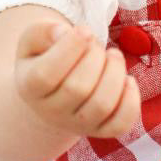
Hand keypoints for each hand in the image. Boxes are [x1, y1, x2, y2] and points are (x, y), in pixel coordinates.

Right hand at [14, 17, 140, 140]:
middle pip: (78, 88)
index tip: (84, 30)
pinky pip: (121, 123)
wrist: (53, 93)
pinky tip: (127, 80)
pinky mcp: (102, 130)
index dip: (69, 48)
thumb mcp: (34, 40)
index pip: (46, 75)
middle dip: (95, 56)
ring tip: (113, 56)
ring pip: (102, 105)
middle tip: (96, 44)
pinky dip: (131, 99)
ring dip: (115, 73)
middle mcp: (51, 112)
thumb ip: (44, 31)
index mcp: (29, 87)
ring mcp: (77, 125)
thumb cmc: (45, 58)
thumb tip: (63, 33)